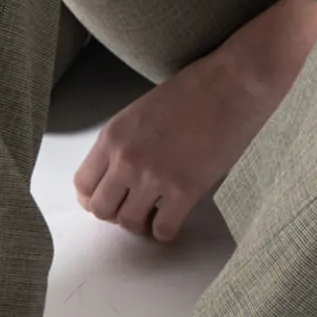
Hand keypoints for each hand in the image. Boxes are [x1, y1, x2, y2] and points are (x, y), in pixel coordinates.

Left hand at [73, 0, 316, 242]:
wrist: (234, 84)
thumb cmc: (193, 90)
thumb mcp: (140, 112)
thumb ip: (123, 142)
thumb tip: (118, 174)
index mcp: (112, 136)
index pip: (82, 184)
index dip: (94, 197)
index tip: (110, 199)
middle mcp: (126, 159)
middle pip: (100, 210)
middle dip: (115, 214)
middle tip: (134, 208)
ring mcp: (154, 177)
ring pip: (129, 224)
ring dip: (140, 224)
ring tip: (154, 215)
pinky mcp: (185, 190)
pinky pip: (163, 230)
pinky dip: (166, 232)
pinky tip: (174, 219)